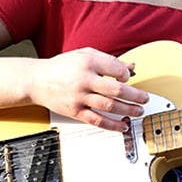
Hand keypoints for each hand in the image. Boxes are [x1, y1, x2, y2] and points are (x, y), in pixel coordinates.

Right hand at [28, 48, 148, 130]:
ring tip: (138, 111)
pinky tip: (123, 126)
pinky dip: (112, 125)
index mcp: (87, 62)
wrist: (37, 80)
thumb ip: (109, 60)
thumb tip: (131, 67)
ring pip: (109, 106)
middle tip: (144, 98)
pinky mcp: (75, 111)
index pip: (116, 68)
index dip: (126, 74)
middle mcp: (84, 80)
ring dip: (128, 110)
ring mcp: (79, 97)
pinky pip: (97, 120)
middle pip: (116, 89)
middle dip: (134, 95)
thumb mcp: (85, 55)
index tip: (129, 78)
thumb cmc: (62, 67)